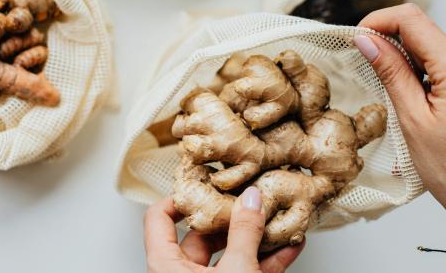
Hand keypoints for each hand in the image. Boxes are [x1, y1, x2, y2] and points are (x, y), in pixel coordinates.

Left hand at [143, 187, 304, 272]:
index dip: (181, 196)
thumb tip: (251, 200)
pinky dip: (265, 261)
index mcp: (165, 266)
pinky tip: (288, 247)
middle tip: (252, 198)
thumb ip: (245, 234)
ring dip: (255, 238)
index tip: (207, 183)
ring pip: (229, 253)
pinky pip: (244, 272)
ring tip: (277, 218)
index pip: (159, 218)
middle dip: (233, 216)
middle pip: (202, 233)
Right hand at [354, 3, 445, 206]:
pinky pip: (435, 60)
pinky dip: (412, 66)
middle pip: (419, 26)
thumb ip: (392, 74)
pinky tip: (401, 87)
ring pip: (426, 42)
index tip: (355, 39)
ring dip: (398, 53)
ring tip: (379, 79)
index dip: (378, 21)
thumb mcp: (413, 119)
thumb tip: (367, 41)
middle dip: (385, 36)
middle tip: (360, 60)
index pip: (411, 18)